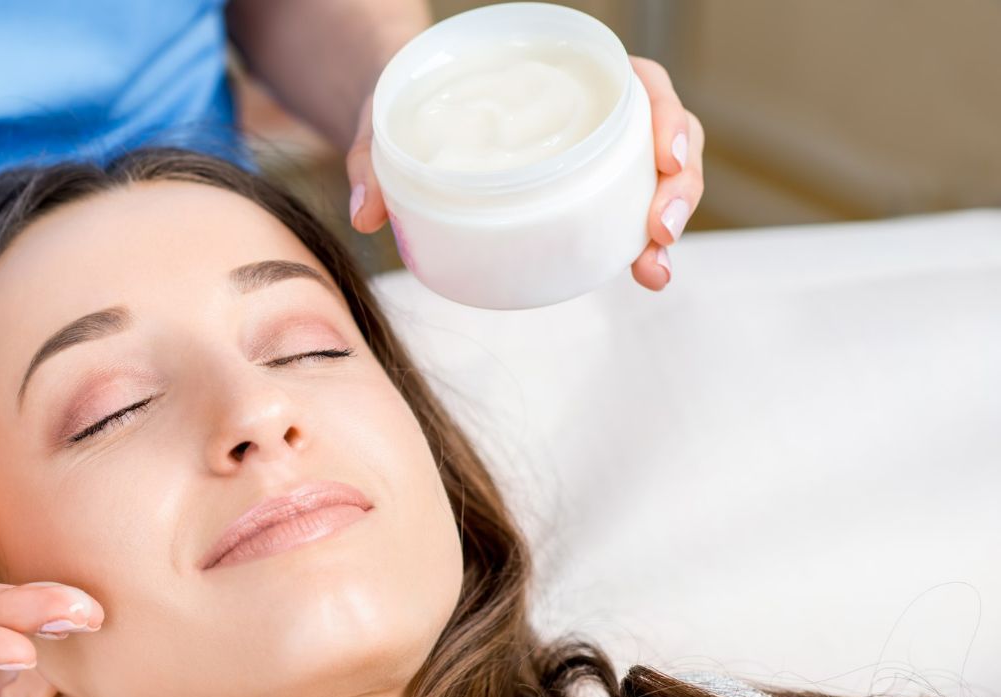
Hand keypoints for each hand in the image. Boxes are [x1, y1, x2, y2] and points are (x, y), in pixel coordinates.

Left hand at [345, 55, 705, 290]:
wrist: (405, 116)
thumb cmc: (407, 107)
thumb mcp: (386, 122)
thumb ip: (374, 161)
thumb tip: (366, 215)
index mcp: (559, 75)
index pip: (638, 81)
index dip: (664, 114)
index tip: (664, 155)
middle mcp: (589, 110)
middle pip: (665, 132)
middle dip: (679, 182)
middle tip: (661, 231)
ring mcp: (594, 152)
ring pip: (659, 174)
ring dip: (670, 217)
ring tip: (653, 269)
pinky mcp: (584, 188)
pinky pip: (630, 206)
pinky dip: (643, 240)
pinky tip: (645, 273)